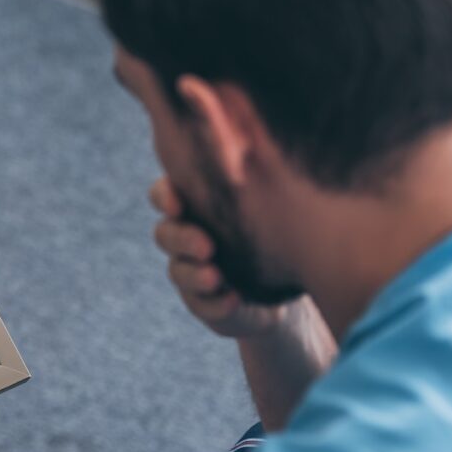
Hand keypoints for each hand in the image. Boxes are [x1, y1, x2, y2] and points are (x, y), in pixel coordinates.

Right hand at [150, 177, 304, 338]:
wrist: (288, 278)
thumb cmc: (275, 226)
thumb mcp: (268, 201)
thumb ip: (255, 183)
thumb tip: (261, 148)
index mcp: (196, 204)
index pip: (163, 194)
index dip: (164, 198)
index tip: (177, 206)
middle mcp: (185, 234)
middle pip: (164, 234)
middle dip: (182, 240)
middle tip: (207, 248)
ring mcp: (190, 269)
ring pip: (176, 271)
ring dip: (195, 275)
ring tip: (217, 278)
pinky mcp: (201, 300)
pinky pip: (197, 303)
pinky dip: (214, 303)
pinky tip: (232, 299)